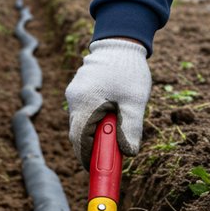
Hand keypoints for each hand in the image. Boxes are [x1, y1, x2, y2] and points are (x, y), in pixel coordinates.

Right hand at [65, 38, 151, 167]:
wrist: (120, 41)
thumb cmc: (129, 70)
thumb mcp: (135, 101)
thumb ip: (131, 128)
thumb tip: (129, 153)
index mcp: (86, 103)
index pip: (79, 140)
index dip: (87, 158)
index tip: (97, 169)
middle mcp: (74, 99)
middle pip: (77, 133)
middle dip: (91, 147)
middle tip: (108, 155)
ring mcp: (74, 93)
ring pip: (80, 123)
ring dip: (93, 132)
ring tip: (113, 132)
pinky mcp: (78, 89)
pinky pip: (82, 111)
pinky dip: (93, 120)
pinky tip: (109, 115)